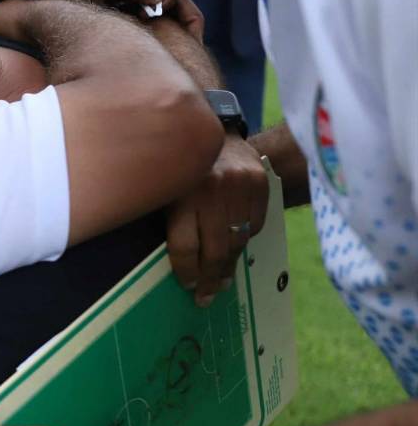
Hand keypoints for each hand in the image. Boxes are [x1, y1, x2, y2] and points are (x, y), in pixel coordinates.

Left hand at [167, 134, 269, 305]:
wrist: (214, 127)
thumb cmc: (180, 167)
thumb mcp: (165, 189)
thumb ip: (171, 221)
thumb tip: (179, 266)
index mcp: (182, 194)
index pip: (186, 247)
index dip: (187, 272)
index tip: (188, 287)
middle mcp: (212, 191)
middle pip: (214, 250)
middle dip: (210, 279)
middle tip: (207, 298)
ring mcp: (240, 188)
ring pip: (237, 240)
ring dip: (229, 266)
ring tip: (222, 282)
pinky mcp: (260, 185)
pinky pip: (254, 224)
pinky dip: (244, 238)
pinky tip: (235, 247)